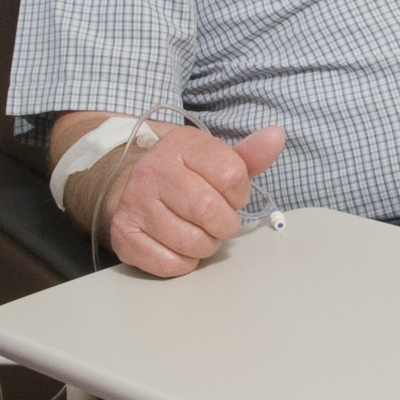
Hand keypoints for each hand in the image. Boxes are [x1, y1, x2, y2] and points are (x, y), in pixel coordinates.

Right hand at [97, 121, 288, 277]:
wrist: (126, 183)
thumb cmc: (182, 175)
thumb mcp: (214, 159)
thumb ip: (249, 155)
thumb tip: (276, 137)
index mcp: (181, 145)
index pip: (231, 176)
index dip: (239, 195)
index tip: (229, 196)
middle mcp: (153, 170)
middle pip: (209, 211)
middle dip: (223, 224)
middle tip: (217, 221)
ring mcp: (134, 203)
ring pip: (191, 242)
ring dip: (205, 245)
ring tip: (198, 232)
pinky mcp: (124, 234)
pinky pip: (169, 263)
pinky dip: (183, 262)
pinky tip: (177, 245)